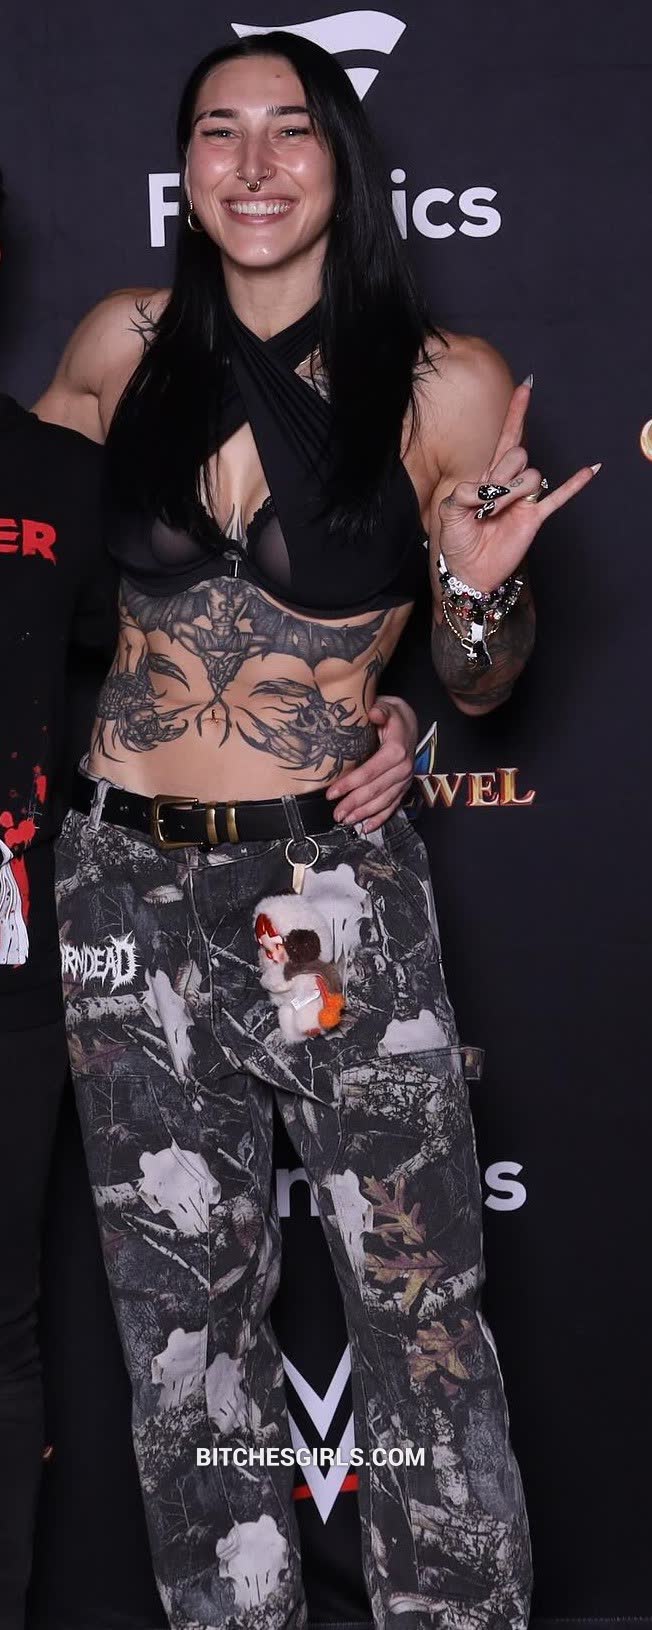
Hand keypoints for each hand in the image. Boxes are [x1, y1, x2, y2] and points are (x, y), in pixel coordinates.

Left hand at [326, 697, 417, 832]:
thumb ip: (381, 710)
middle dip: (354, 804)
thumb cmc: (393, 715)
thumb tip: (374, 713)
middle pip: (375, 790)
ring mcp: (405, 779)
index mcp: (396, 751)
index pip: (370, 771)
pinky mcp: (404, 786)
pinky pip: (393, 805)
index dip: (350, 784)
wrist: (409, 722)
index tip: (332, 793)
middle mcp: (403, 768)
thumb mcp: (388, 707)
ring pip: (384, 801)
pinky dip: (381, 818)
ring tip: (346, 821)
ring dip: (364, 813)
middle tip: (336, 814)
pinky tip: (368, 827)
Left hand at [438, 377, 600, 592]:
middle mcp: (509, 483)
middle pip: (518, 455)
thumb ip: (461, 494)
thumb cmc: (457, 541)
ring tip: (494, 513)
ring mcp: (523, 500)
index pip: (505, 438)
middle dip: (501, 476)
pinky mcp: (534, 517)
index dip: (515, 414)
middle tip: (484, 503)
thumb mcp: (449, 513)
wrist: (469, 571)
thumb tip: (482, 489)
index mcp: (488, 476)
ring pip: (532, 476)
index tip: (525, 388)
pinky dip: (574, 485)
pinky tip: (590, 470)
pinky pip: (558, 497)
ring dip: (512, 493)